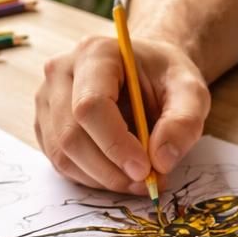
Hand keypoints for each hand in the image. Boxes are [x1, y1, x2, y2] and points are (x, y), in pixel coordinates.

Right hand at [34, 33, 210, 192]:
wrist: (146, 74)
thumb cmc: (165, 78)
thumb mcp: (191, 91)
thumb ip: (183, 122)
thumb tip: (161, 161)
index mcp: (95, 54)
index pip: (91, 105)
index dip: (115, 144)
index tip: (145, 170)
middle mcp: (61, 72)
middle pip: (71, 135)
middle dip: (110, 170)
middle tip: (145, 183)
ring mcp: (47, 100)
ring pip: (63, 155)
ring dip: (102, 179)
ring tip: (137, 180)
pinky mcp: (46, 125)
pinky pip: (61, 163)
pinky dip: (92, 178)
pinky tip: (118, 172)